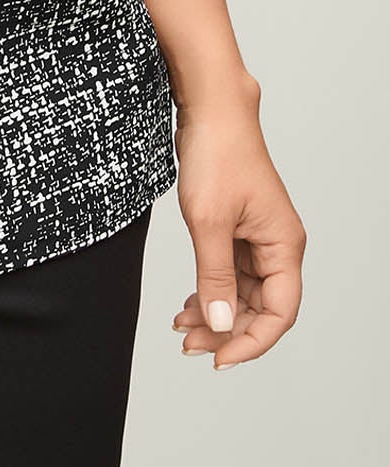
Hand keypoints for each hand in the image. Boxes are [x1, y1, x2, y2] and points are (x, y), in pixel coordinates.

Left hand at [172, 85, 305, 370]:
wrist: (209, 107)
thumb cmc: (216, 153)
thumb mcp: (209, 222)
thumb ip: (215, 277)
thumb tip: (221, 325)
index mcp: (283, 245)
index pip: (279, 313)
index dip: (252, 341)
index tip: (220, 359)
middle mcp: (277, 244)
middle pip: (260, 307)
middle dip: (226, 329)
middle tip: (189, 344)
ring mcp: (257, 236)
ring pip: (242, 292)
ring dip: (214, 312)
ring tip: (182, 328)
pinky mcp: (238, 226)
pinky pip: (229, 271)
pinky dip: (209, 288)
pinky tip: (187, 303)